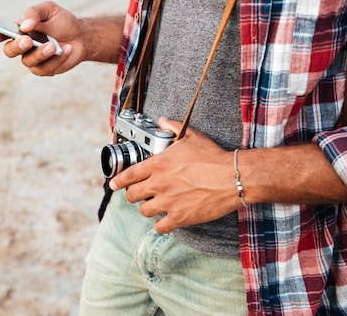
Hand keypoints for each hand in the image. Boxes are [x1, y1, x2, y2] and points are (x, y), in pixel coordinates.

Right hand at [0, 1, 87, 75]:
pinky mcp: (45, 69)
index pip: (0, 33)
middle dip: (17, 47)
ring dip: (41, 53)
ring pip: (28, 61)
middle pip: (9, 51)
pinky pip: (46, 68)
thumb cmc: (61, 21)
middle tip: (28, 41)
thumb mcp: (49, 9)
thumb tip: (25, 26)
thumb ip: (35, 13)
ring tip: (53, 45)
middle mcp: (22, 46)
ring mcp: (32, 59)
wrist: (81, 36)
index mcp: (18, 30)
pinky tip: (67, 49)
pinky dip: (58, 58)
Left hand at [108, 118, 241, 233]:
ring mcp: (168, 202)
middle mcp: (159, 184)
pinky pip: (161, 226)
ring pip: (144, 211)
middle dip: (133, 195)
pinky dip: (161, 224)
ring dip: (147, 209)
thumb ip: (172, 128)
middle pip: (132, 195)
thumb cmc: (213, 157)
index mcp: (158, 164)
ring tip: (153, 206)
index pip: (129, 175)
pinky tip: (165, 220)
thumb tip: (163, 121)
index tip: (113, 184)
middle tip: (137, 195)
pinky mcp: (180, 217)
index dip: (118, 181)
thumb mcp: (191, 136)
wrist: (233, 177)